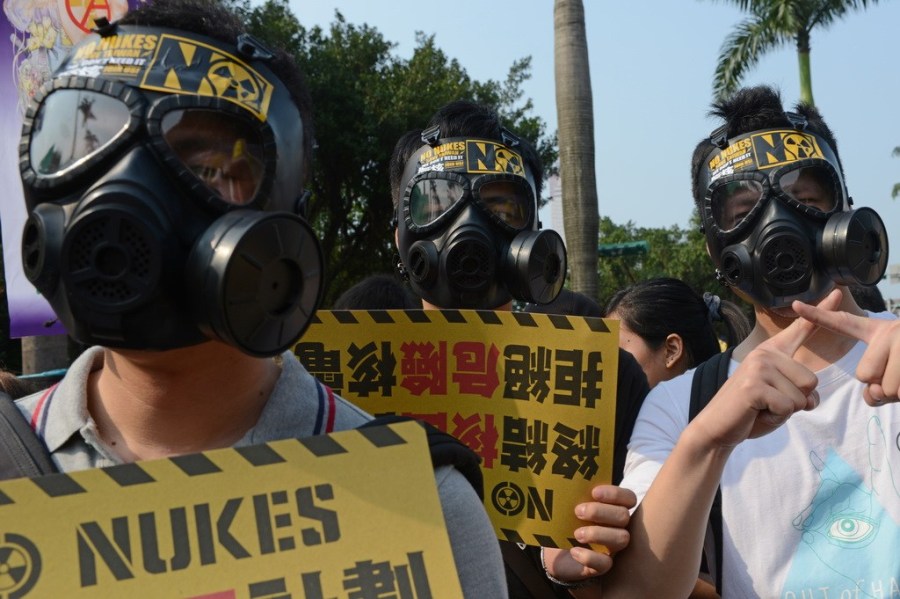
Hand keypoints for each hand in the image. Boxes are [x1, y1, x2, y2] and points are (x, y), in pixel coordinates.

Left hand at [543, 485, 636, 581]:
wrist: (555, 552)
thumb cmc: (565, 523)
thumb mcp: (568, 507)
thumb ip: (572, 494)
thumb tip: (560, 476)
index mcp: (612, 509)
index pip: (628, 498)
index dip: (615, 494)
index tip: (594, 492)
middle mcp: (617, 527)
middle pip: (624, 516)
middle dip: (601, 512)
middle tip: (578, 512)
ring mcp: (612, 548)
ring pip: (621, 539)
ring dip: (598, 533)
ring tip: (577, 534)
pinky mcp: (601, 566)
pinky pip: (606, 564)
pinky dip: (589, 557)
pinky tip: (574, 551)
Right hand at [689, 289, 843, 448]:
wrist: (717, 428)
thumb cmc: (749, 412)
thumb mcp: (779, 398)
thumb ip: (799, 392)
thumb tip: (810, 398)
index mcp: (771, 352)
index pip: (800, 330)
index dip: (821, 312)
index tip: (836, 293)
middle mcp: (764, 354)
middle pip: (811, 381)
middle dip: (796, 402)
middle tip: (768, 403)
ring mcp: (758, 367)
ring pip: (801, 397)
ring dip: (785, 411)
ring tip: (761, 407)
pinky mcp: (754, 386)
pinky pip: (787, 407)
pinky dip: (775, 417)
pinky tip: (757, 413)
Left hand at [792, 295, 899, 404]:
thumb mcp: (894, 376)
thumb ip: (875, 386)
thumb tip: (873, 394)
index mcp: (881, 332)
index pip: (844, 323)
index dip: (818, 315)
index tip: (795, 304)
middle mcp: (892, 330)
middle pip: (865, 375)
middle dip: (881, 386)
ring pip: (887, 387)